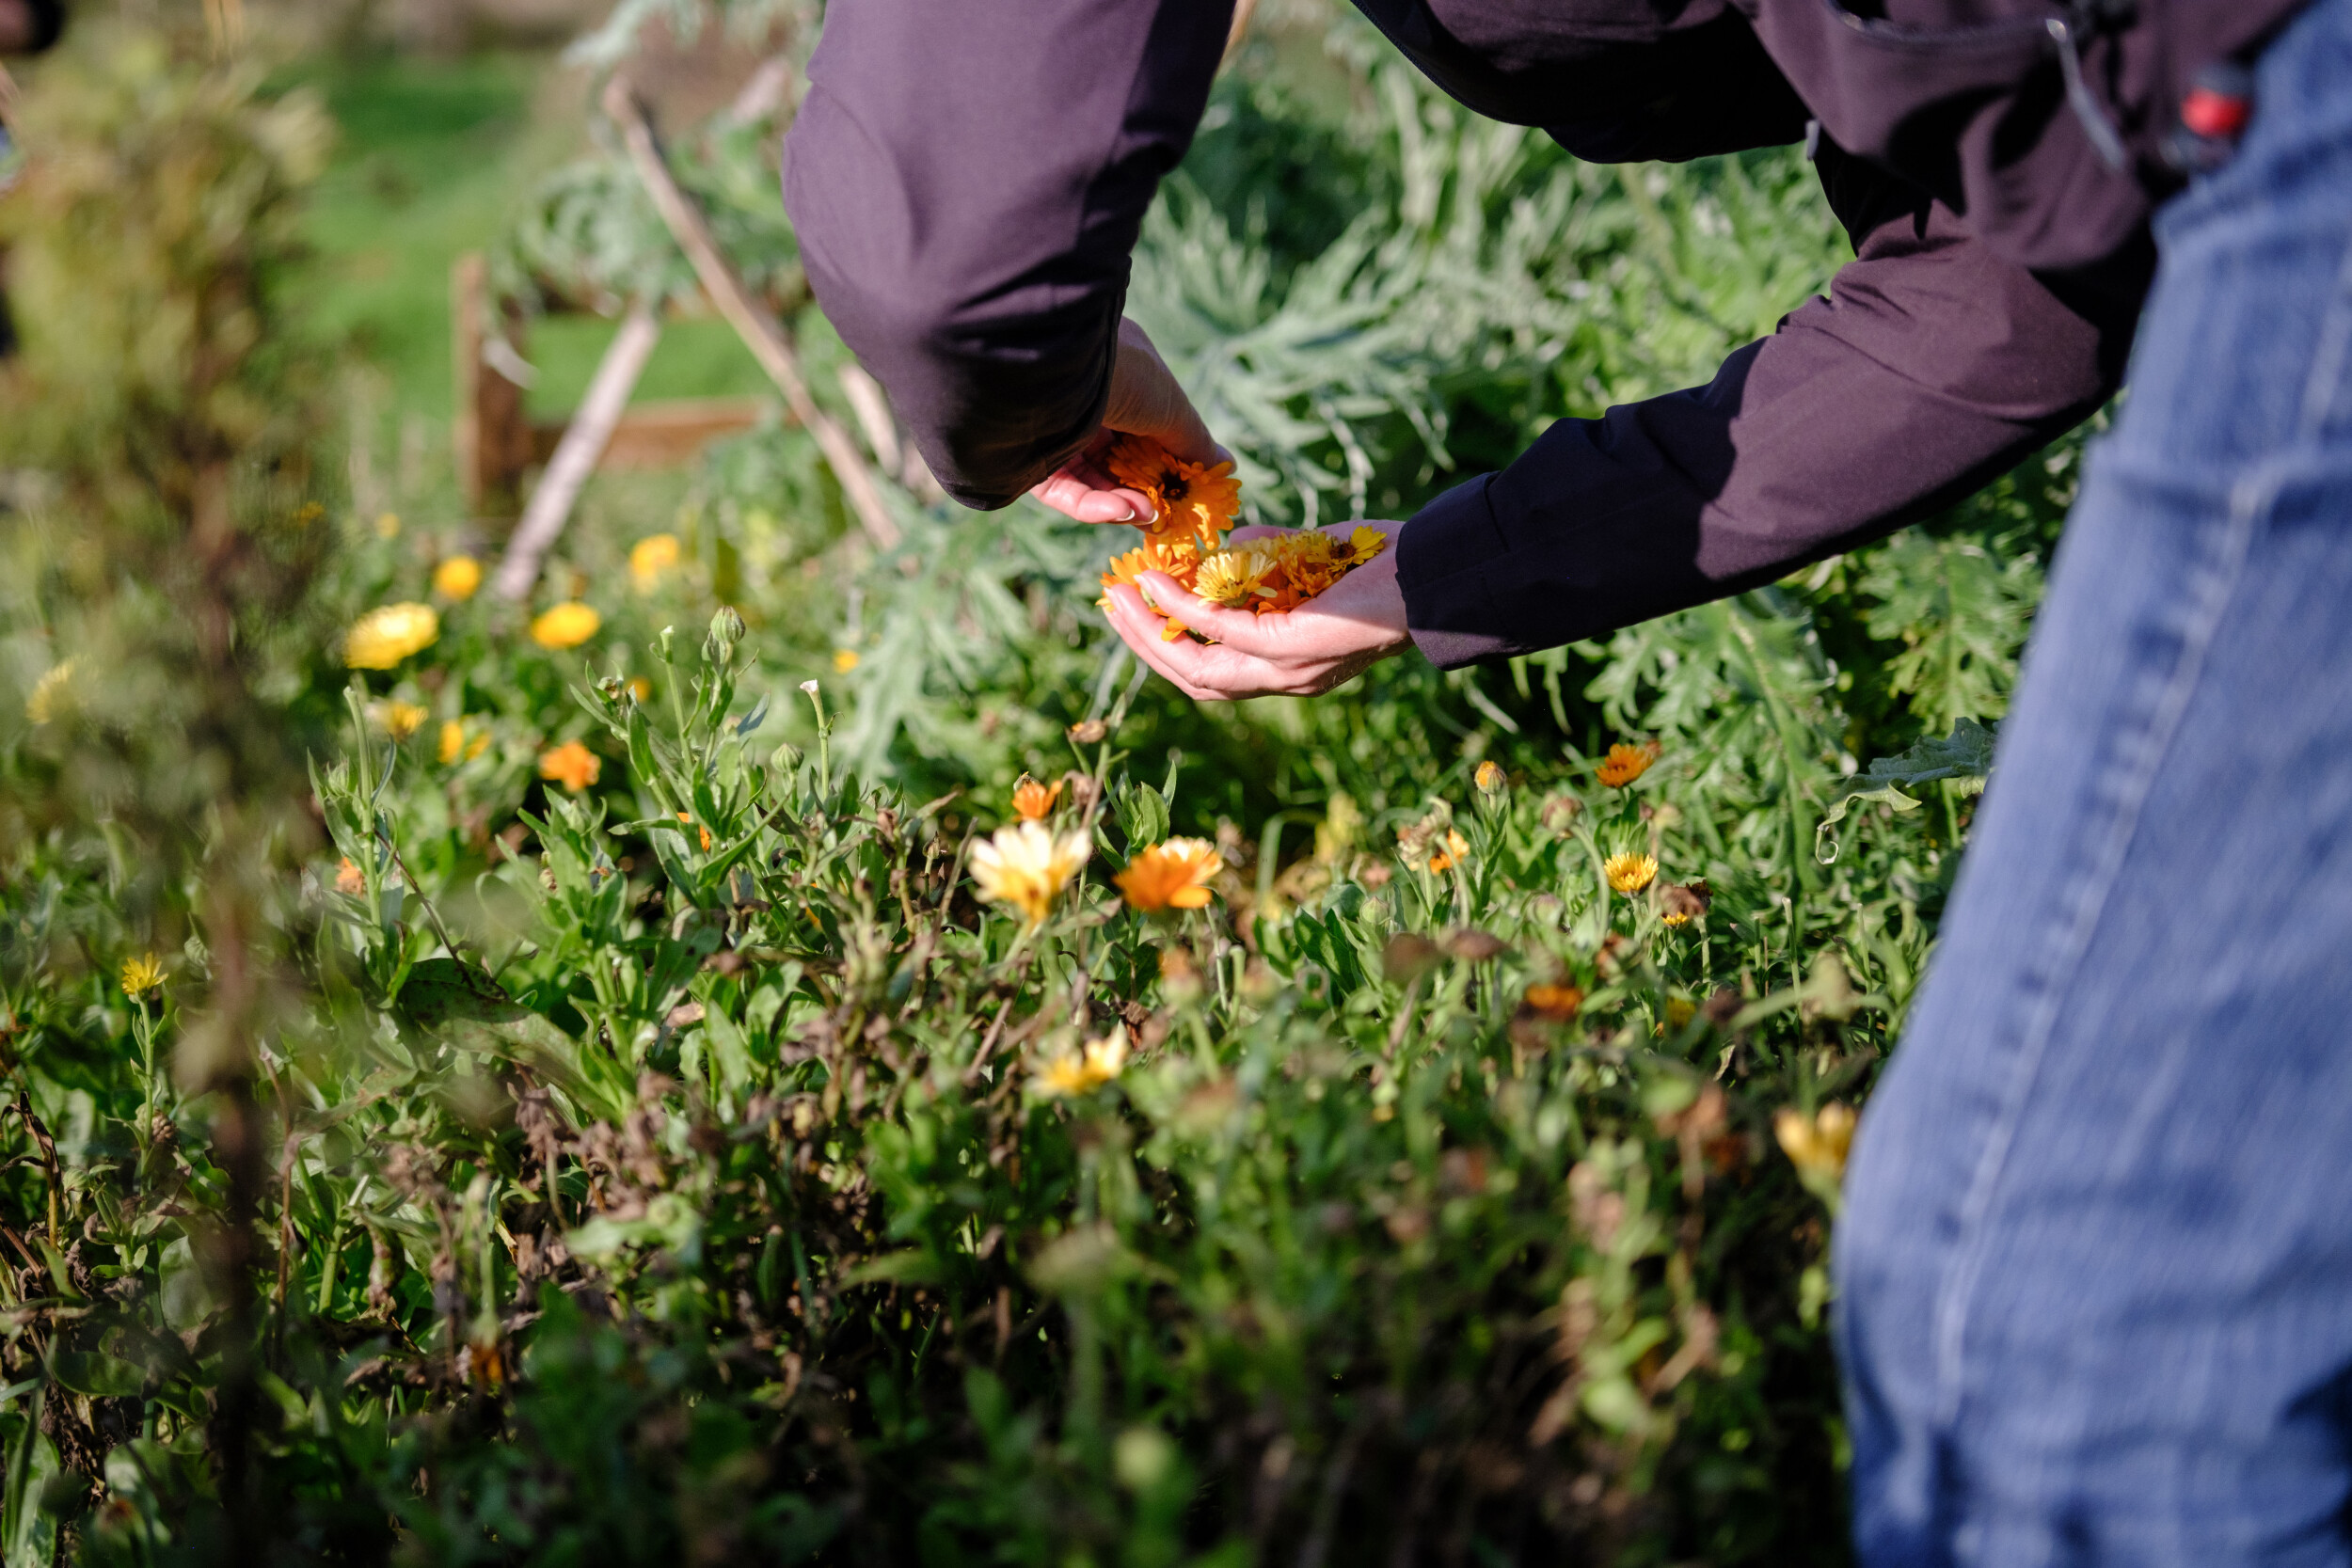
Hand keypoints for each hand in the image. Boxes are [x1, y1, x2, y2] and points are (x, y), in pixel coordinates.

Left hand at [1029, 318, 1222, 525]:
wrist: (1053, 369)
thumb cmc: (1123, 374)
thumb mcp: (1171, 407)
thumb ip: (1194, 442)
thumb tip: (1226, 466)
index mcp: (1116, 372)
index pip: (1145, 424)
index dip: (1167, 458)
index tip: (1187, 485)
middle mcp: (1083, 399)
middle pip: (1120, 459)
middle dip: (1147, 489)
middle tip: (1168, 512)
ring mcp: (1055, 428)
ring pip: (1094, 480)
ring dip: (1124, 502)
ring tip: (1149, 516)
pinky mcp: (1030, 458)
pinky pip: (1065, 489)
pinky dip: (1094, 505)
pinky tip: (1121, 512)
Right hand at [1102, 521, 1414, 699]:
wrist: (1438, 574)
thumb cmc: (1388, 565)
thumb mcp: (1315, 564)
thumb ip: (1271, 562)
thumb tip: (1227, 547)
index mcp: (1294, 668)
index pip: (1218, 673)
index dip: (1171, 648)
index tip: (1137, 612)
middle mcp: (1289, 680)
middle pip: (1196, 680)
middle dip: (1148, 645)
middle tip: (1113, 605)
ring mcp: (1289, 670)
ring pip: (1198, 666)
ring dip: (1152, 631)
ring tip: (1122, 595)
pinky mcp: (1292, 648)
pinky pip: (1220, 632)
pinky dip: (1183, 608)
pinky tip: (1159, 583)